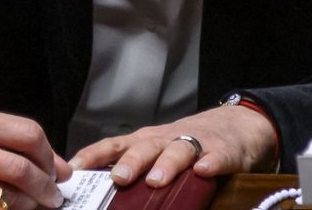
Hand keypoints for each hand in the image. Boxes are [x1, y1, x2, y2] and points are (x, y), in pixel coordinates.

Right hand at [0, 110, 71, 209]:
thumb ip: (15, 143)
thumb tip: (61, 169)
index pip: (28, 134)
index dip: (49, 156)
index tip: (55, 170)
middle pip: (22, 170)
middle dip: (46, 189)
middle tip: (52, 196)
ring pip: (10, 200)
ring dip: (28, 207)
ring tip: (29, 204)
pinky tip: (4, 209)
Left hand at [69, 104, 276, 188]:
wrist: (237, 124)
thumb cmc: (188, 142)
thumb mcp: (157, 150)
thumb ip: (134, 165)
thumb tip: (100, 187)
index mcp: (146, 141)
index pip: (114, 145)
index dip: (94, 155)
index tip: (74, 167)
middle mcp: (166, 139)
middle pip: (145, 148)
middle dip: (131, 163)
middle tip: (118, 179)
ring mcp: (196, 143)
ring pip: (178, 150)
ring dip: (166, 165)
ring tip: (156, 180)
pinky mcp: (223, 151)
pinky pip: (216, 156)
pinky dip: (210, 163)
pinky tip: (203, 171)